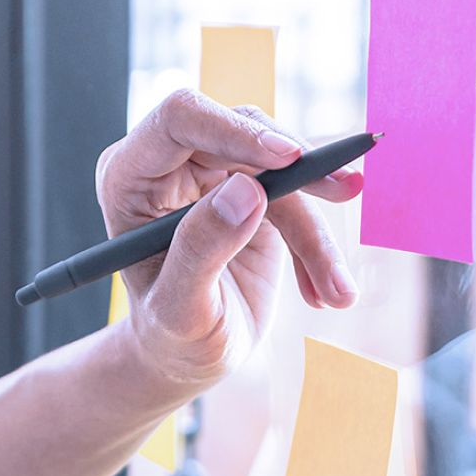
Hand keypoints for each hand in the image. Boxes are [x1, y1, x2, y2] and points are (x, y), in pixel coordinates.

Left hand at [96, 89, 363, 396]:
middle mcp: (170, 163)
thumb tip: (247, 190)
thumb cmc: (170, 336)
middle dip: (299, 172)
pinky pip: (300, 200)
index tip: (290, 156)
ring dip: (317, 232)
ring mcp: (213, 174)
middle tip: (345, 191)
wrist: (189, 355)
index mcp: (129, 177)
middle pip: (243, 132)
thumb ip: (201, 250)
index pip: (180, 120)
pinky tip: (325, 293)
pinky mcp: (253, 192)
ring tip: (338, 292)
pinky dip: (318, 248)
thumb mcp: (181, 309)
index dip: (235, 130)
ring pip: (283, 171)